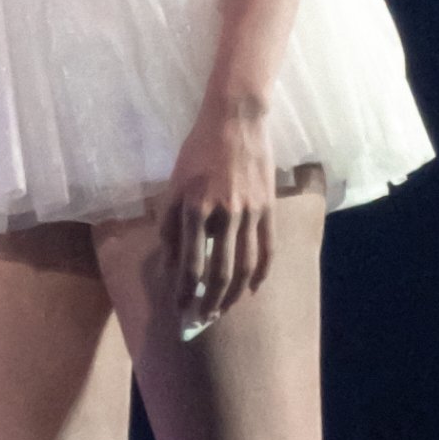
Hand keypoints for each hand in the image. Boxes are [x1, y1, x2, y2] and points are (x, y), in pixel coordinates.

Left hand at [157, 99, 274, 334]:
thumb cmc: (198, 150)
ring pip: (245, 266)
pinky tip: (254, 288)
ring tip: (225, 309)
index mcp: (195, 207)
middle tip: (203, 320)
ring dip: (234, 294)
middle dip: (210, 302)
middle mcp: (224, 213)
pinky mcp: (269, 207)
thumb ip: (170, 224)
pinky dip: (262, 272)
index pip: (190, 263)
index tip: (180, 311)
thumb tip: (169, 264)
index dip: (185, 292)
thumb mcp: (175, 183)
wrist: (236, 119)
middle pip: (219, 272)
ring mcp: (250, 212)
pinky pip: (268, 248)